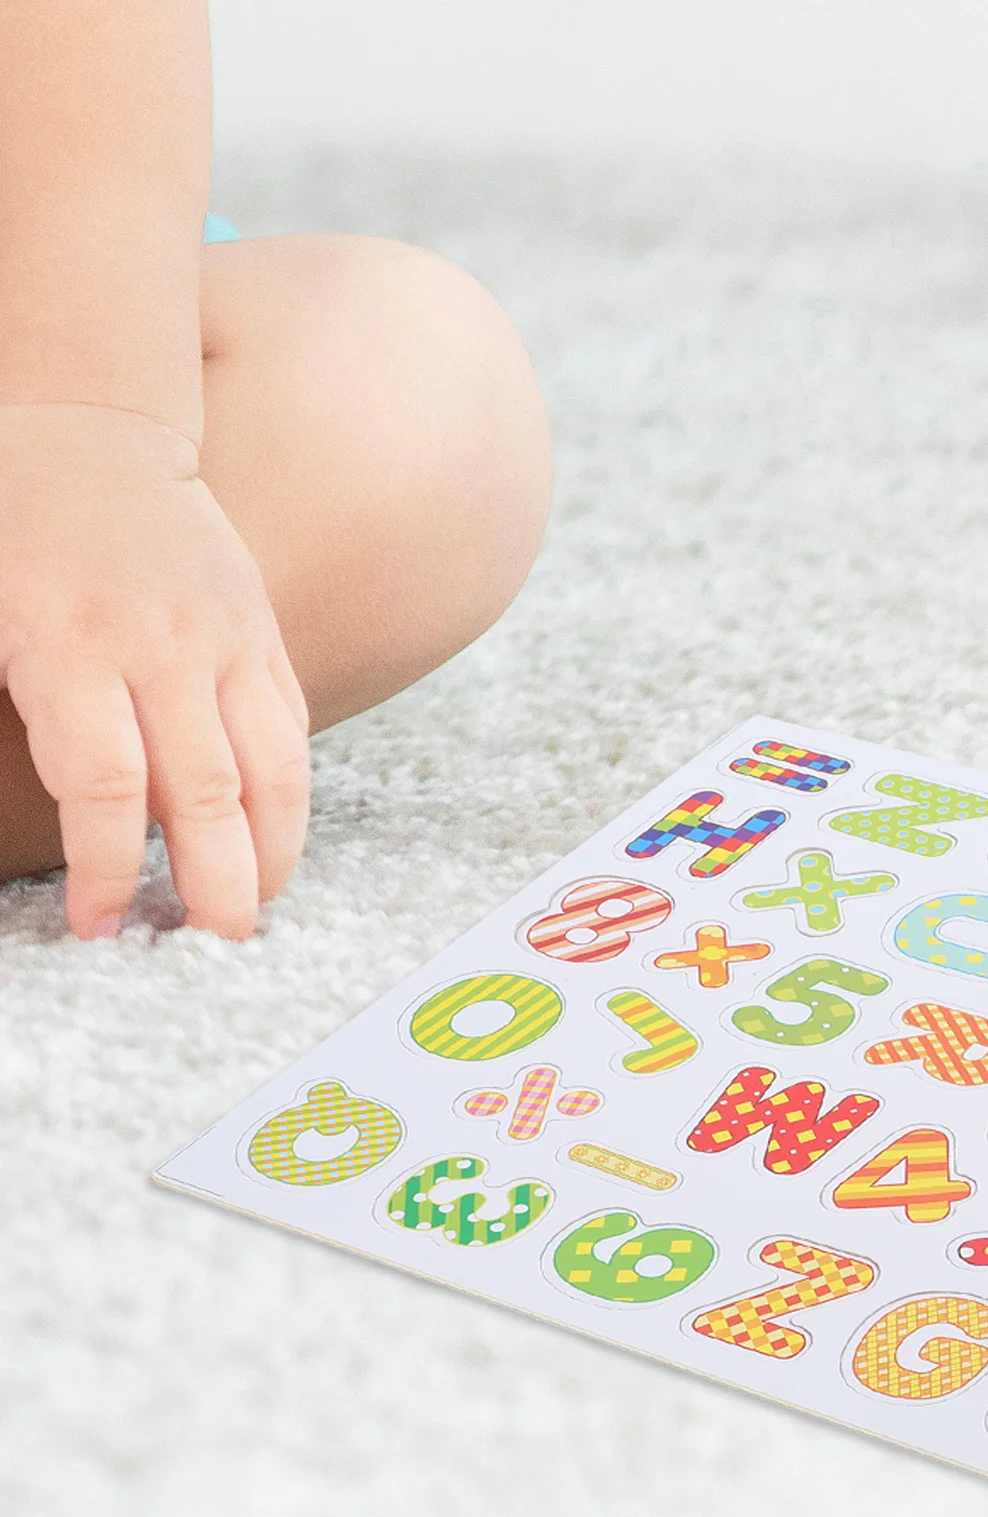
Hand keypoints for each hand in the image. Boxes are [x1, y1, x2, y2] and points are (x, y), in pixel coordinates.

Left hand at [0, 402, 309, 938]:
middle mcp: (162, 648)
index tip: (101, 924)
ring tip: (261, 904)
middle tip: (216, 942)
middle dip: (217, 882)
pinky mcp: (260, 632)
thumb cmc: (9, 530)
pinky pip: (290, 725)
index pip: (111, 789)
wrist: (86, 432)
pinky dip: (290, 789)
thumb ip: (23, 712)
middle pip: (208, 791)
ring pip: (273, 766)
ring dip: (273, 848)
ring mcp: (225, 637)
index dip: (110, 870)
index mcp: (72, 648)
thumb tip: (68, 817)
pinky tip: (275, 834)